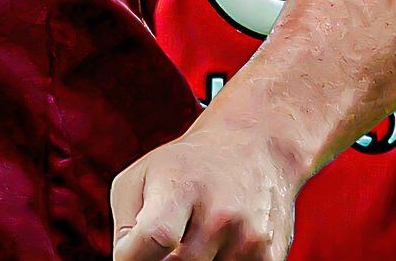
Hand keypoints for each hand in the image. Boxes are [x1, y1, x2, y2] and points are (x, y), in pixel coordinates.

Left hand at [110, 129, 301, 260]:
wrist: (253, 146)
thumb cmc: (184, 168)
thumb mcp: (139, 178)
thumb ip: (125, 229)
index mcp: (182, 188)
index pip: (154, 237)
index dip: (134, 256)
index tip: (133, 252)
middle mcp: (221, 213)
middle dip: (164, 259)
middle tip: (171, 235)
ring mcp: (250, 238)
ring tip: (198, 234)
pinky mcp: (271, 256)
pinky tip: (221, 241)